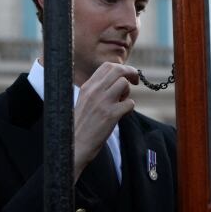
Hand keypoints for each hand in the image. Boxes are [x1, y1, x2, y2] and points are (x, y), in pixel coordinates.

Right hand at [73, 63, 138, 179]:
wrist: (74, 144)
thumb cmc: (81, 124)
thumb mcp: (84, 101)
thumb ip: (97, 90)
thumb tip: (117, 81)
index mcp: (87, 87)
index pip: (107, 66)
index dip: (121, 68)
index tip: (127, 76)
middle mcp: (94, 91)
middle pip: (118, 70)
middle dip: (131, 73)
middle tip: (136, 81)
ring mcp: (103, 103)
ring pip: (124, 84)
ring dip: (128, 93)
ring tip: (122, 103)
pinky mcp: (111, 115)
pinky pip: (130, 103)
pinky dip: (130, 108)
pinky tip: (123, 115)